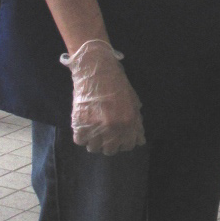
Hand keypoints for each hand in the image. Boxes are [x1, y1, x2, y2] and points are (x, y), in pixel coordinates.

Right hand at [60, 39, 145, 155]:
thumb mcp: (132, 102)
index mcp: (128, 123)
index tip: (117, 136)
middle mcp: (113, 128)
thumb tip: (139, 140)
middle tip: (104, 133)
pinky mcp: (80, 124)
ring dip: (94, 141)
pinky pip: (80, 141)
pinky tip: (84, 127)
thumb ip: (136, 123)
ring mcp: (95, 127)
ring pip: (93, 148)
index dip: (122, 142)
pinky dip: (81, 136)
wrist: (96, 70)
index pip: (127, 146)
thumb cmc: (116, 84)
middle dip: (108, 143)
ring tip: (93, 129)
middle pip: (109, 150)